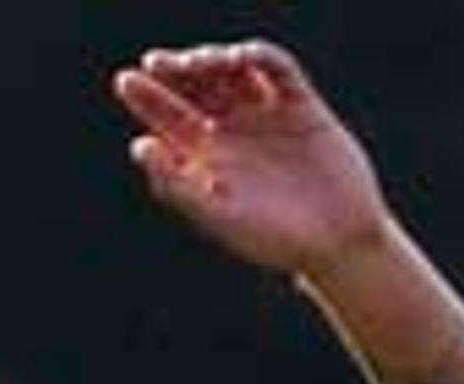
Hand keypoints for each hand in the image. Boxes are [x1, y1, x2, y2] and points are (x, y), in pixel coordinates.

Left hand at [113, 42, 391, 278]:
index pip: (170, 117)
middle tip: (158, 63)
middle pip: (196, 86)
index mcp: (208, 156)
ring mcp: (267, 113)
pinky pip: (278, 70)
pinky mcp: (302, 105)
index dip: (147, 97)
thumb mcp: (218, 216)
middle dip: (176, 70)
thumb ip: (177, 185)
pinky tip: (239, 58)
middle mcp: (233, 129)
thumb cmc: (274, 240)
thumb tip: (140, 145)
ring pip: (232, 71)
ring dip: (211, 60)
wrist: (336, 246)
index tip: (128, 81)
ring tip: (195, 64)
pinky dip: (259, 57)